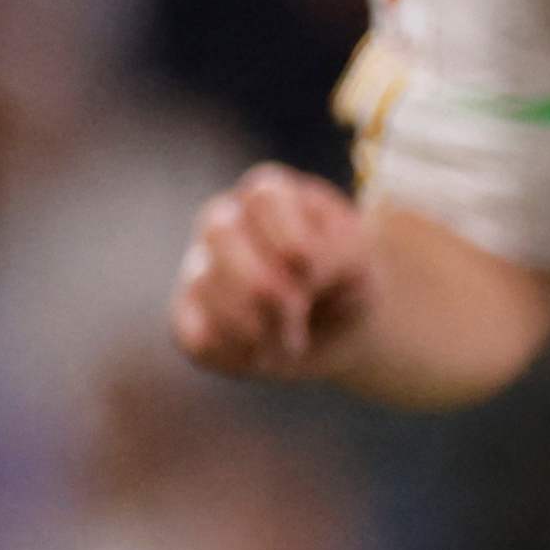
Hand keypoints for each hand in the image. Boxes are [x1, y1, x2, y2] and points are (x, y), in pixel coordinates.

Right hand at [172, 163, 371, 385]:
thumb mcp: (360, 261)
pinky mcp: (188, 315)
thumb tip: (290, 280)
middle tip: (299, 311)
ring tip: (292, 341)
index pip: (264, 200)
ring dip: (257, 322)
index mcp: (268, 194)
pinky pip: (195, 334)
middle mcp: (224, 221)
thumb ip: (333, 255)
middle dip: (266, 282)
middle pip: (221, 231)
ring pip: (204, 283)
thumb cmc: (347, 283)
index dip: (294, 243)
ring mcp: (199, 266)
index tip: (320, 274)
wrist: (340, 330)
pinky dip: (234, 351)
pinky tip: (263, 355)